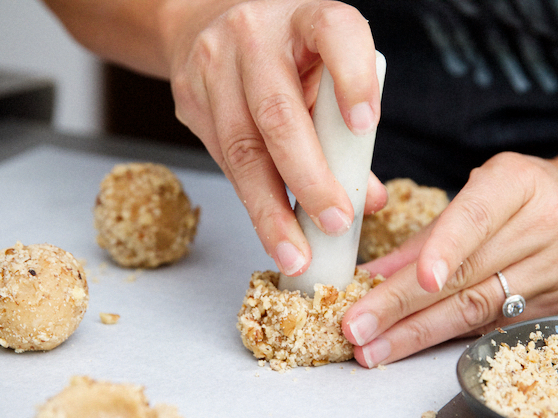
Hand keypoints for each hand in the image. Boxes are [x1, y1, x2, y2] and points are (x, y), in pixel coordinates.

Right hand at [166, 0, 386, 275]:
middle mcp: (255, 34)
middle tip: (334, 224)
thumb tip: (368, 198)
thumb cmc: (284, 53)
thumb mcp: (323, 69)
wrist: (204, 22)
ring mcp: (215, 64)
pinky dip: (251, 198)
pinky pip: (222, 157)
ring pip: (242, 148)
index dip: (352, 78)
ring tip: (295, 252)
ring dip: (271, 210)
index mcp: (306, 16)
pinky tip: (270, 226)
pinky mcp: (189, 96)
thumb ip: (346, 127)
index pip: (334, 33)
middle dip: (309, 179)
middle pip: (279, 113)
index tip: (366, 125)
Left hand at [342, 151, 557, 367]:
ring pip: (479, 309)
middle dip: (403, 307)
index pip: (476, 218)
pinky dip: (448, 336)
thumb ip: (427, 235)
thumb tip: (371, 276)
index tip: (411, 279)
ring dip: (418, 334)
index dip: (443, 250)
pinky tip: (412, 345)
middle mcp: (546, 224)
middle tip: (357, 327)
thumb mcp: (478, 192)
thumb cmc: (524, 196)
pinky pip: (494, 325)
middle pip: (468, 275)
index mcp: (519, 183)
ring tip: (374, 348)